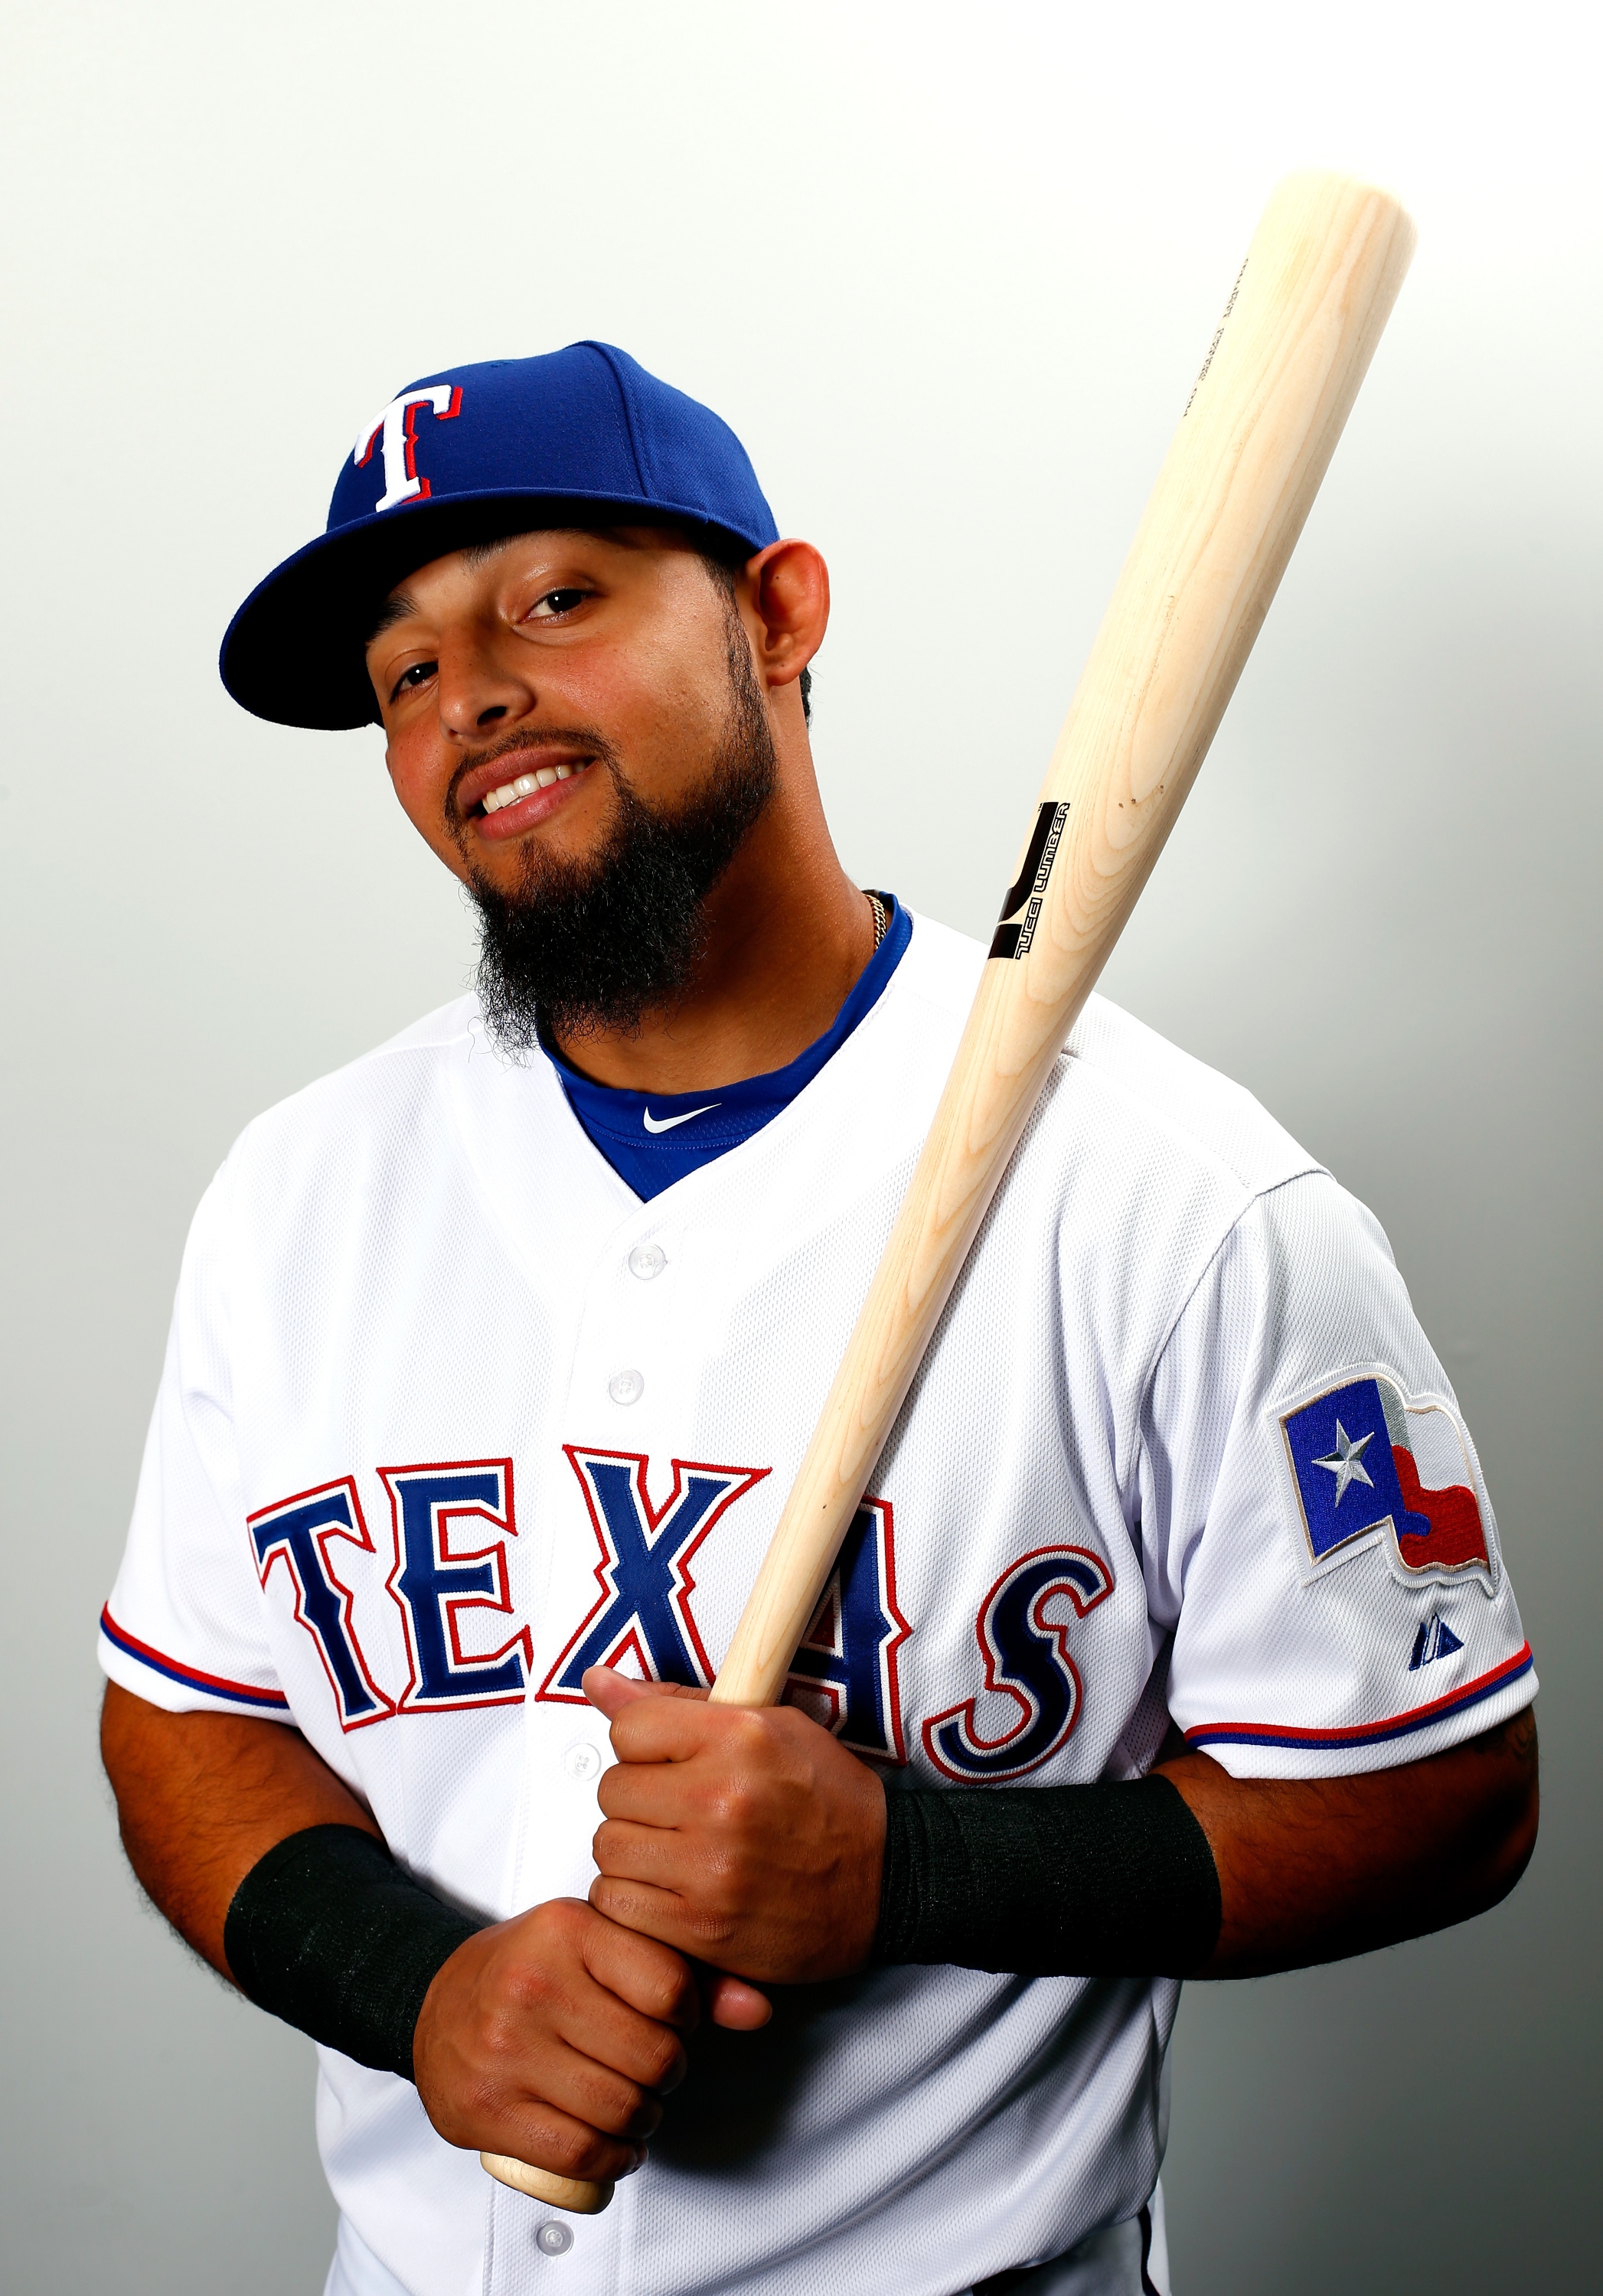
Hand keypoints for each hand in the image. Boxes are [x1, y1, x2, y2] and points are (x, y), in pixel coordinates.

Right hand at [412, 1896, 768, 2183]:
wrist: (435, 2002)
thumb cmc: (536, 1970)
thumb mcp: (602, 1945)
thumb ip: (684, 1972)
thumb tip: (760, 2010)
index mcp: (569, 1930)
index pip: (671, 1987)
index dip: (688, 2015)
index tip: (673, 2020)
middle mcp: (534, 1984)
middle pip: (653, 2056)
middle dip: (669, 2073)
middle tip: (656, 2070)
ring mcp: (505, 2049)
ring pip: (621, 2108)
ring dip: (645, 2119)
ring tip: (637, 2105)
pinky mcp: (487, 2108)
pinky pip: (579, 2152)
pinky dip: (614, 2159)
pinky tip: (617, 2145)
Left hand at [585, 1667, 887, 1984]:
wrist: (886, 1883)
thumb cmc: (828, 1802)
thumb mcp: (769, 1726)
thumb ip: (677, 1705)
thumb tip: (597, 1681)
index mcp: (740, 1738)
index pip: (628, 1727)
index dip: (642, 1744)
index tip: (666, 1760)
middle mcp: (721, 1799)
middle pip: (612, 1789)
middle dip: (638, 1798)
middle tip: (677, 1810)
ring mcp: (709, 1867)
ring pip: (608, 1847)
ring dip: (633, 1849)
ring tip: (675, 1850)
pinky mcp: (701, 1926)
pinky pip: (617, 1902)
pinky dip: (632, 1898)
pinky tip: (668, 1889)